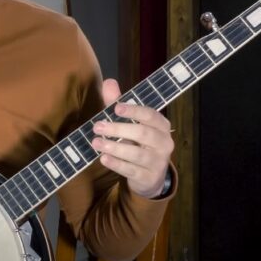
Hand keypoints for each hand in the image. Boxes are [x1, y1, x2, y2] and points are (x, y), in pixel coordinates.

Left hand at [91, 78, 173, 197]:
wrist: (150, 176)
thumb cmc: (138, 143)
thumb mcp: (129, 123)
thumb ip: (118, 103)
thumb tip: (109, 82)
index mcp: (161, 125)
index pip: (151, 115)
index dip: (134, 110)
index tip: (116, 107)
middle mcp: (164, 143)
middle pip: (142, 133)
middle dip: (118, 129)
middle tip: (97, 127)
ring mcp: (159, 162)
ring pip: (137, 154)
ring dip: (115, 147)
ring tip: (96, 143)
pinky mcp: (150, 178)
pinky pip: (132, 170)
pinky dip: (117, 164)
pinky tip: (103, 158)